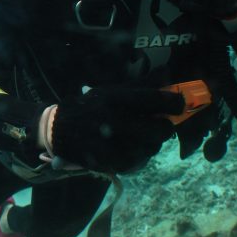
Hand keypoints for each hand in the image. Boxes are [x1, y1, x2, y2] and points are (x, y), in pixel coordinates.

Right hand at [48, 87, 183, 172]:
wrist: (57, 129)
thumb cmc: (91, 107)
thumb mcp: (111, 90)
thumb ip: (141, 85)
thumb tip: (168, 74)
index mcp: (115, 98)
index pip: (156, 100)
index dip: (175, 103)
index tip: (179, 104)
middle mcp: (113, 119)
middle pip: (160, 129)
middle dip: (165, 127)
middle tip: (162, 125)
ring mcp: (111, 143)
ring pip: (151, 148)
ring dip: (152, 143)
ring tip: (144, 137)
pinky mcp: (108, 162)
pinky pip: (137, 162)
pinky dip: (139, 156)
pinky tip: (131, 148)